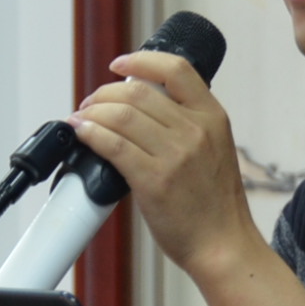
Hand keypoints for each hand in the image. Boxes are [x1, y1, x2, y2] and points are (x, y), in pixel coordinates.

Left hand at [71, 49, 262, 279]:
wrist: (223, 245)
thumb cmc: (216, 205)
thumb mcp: (215, 149)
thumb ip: (187, 124)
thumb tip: (141, 107)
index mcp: (213, 117)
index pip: (176, 69)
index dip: (141, 60)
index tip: (119, 64)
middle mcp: (196, 130)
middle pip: (138, 92)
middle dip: (104, 93)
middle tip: (90, 104)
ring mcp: (176, 154)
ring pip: (121, 115)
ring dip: (92, 112)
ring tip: (81, 119)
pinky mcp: (154, 180)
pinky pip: (113, 145)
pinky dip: (90, 134)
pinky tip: (81, 133)